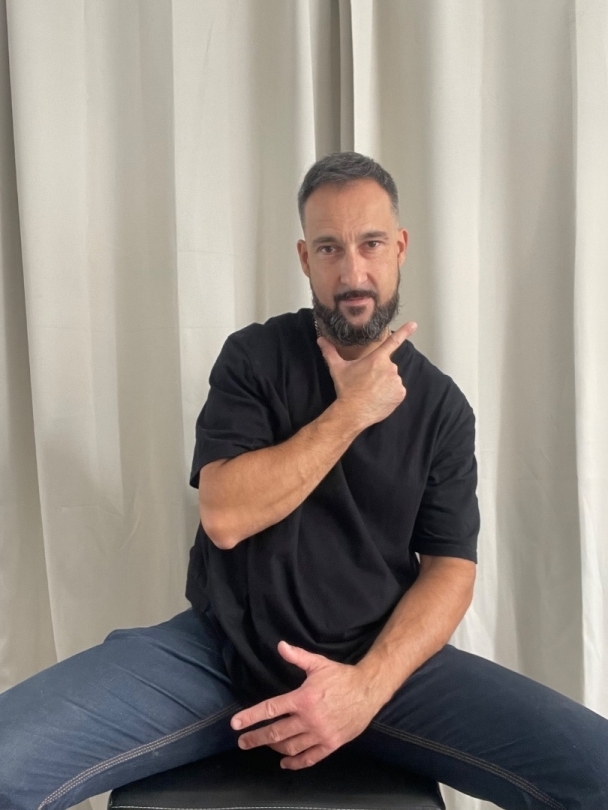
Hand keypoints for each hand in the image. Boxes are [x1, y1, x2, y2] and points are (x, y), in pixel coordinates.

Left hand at [230, 641, 381, 769]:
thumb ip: (297, 656)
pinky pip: (310, 758)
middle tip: (242, 742)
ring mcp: (320, 734)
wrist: (368, 691)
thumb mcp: (318, 664)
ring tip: (264, 745)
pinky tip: (285, 762)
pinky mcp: (331, 744)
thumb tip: (281, 645)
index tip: (235, 724)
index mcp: (303, 699)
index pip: (271, 709)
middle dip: (256, 738)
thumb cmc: (341, 677)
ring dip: (274, 748)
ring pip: (290, 747)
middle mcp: (309, 719)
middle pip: (276, 733)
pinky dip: (295, 763)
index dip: (251, 717)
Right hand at [318, 321, 416, 429]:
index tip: (414, 324)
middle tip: (367, 383)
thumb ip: (330, 352)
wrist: (353, 411)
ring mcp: (397, 381)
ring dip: (385, 384)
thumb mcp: (337, 368)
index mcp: (376, 358)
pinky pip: (397, 391)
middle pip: (387, 367)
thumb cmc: (346, 388)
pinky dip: (391, 395)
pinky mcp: (400, 394)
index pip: (393, 341)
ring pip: (393, 380)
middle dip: (379, 373)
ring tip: (373, 393)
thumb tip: (320, 339)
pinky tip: (380, 399)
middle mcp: (390, 367)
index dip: (405, 331)